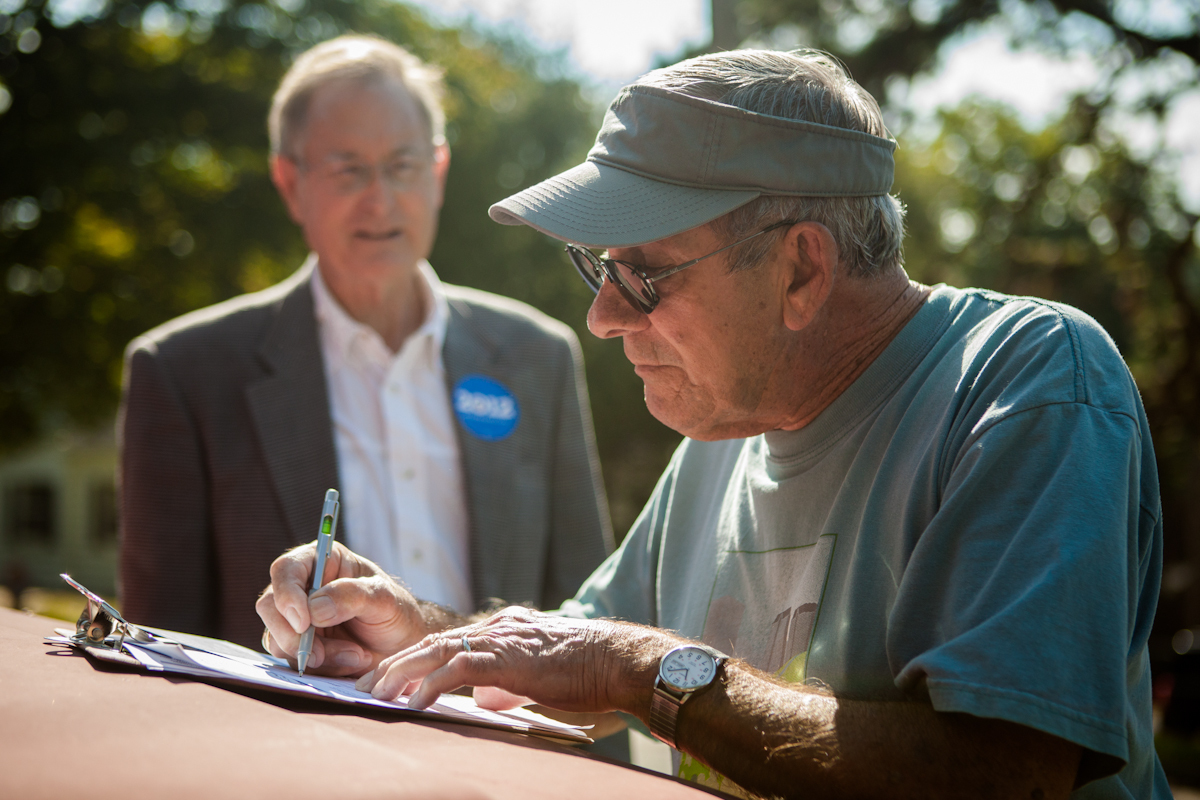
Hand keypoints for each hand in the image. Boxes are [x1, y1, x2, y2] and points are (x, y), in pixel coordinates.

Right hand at [255, 542, 427, 676]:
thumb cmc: (395, 612)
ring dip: (316, 654)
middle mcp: (303, 587)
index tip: (303, 622)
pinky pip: (293, 660)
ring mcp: (298, 618)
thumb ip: (351, 596)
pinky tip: (350, 660)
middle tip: (318, 654)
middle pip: (270, 607)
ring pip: (278, 639)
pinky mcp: (300, 646)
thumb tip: (313, 609)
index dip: (287, 594)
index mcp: (321, 561)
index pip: (286, 569)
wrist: (403, 645)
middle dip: (291, 635)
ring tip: (356, 654)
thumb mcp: (384, 598)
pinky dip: (321, 666)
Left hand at [354, 606, 674, 714]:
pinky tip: (414, 703)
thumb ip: (507, 682)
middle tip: (363, 686)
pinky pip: (458, 670)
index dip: (414, 658)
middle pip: (432, 642)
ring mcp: (501, 641)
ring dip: (402, 673)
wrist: (617, 660)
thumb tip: (484, 700)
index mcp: (503, 631)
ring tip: (375, 694)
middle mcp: (496, 629)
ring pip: (437, 651)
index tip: (386, 676)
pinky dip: (431, 686)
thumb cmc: (587, 673)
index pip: (447, 641)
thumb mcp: (538, 677)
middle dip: (394, 664)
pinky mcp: (507, 659)